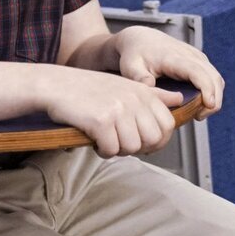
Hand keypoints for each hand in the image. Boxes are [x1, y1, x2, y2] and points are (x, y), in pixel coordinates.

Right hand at [41, 67, 184, 157]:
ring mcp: (118, 109)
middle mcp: (134, 99)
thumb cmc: (88, 88)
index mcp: (143, 92)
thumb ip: (154, 95)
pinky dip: (102, 150)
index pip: (168, 125)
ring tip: (104, 137)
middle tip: (119, 140)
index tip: (139, 139)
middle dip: (137, 147)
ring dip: (117, 149)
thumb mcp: (125, 85)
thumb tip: (179, 99)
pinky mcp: (101, 121)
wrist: (55, 85)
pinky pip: (111, 150)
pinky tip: (93, 139)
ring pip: (132, 148)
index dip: (156, 139)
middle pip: (153, 140)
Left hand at [115, 26, 223, 115]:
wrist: (140, 39)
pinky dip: (212, 91)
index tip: (208, 105)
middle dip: (214, 99)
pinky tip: (200, 105)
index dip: (207, 89)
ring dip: (214, 96)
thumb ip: (139, 78)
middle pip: (213, 77)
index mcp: (173, 57)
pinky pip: (212, 77)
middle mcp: (189, 55)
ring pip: (216, 78)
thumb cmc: (135, 54)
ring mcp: (196, 57)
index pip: (197, 72)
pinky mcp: (198, 61)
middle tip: (200, 116)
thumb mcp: (130, 66)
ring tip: (200, 114)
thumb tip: (150, 87)